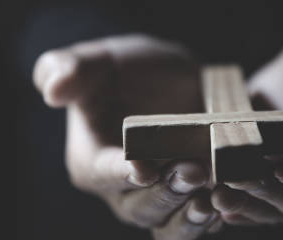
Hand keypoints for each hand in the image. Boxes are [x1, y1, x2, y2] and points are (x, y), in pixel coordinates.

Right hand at [33, 35, 221, 238]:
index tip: (143, 167)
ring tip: (211, 202)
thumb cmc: (122, 69)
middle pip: (139, 207)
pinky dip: (214, 216)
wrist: (165, 78)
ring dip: (189, 218)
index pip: (101, 173)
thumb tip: (53, 91)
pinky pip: (198, 221)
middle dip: (166, 193)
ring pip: (169, 224)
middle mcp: (122, 189)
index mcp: (91, 160)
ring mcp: (158, 197)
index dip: (120, 173)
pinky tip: (230, 201)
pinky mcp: (190, 198)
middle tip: (194, 170)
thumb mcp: (96, 59)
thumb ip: (68, 69)